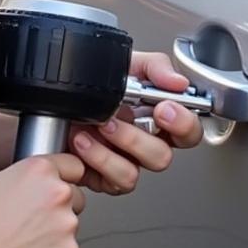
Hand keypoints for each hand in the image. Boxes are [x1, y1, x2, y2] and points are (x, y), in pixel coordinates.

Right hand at [0, 153, 86, 247]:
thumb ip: (18, 176)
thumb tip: (26, 181)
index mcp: (39, 171)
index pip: (73, 165)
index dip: (64, 177)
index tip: (61, 184)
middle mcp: (58, 194)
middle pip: (74, 196)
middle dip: (59, 207)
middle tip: (32, 220)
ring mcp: (67, 224)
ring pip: (71, 225)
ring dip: (56, 232)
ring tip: (24, 242)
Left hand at [70, 50, 202, 194]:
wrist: (59, 98)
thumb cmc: (96, 83)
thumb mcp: (128, 64)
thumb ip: (156, 67)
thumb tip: (178, 83)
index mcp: (159, 120)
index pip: (188, 131)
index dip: (183, 124)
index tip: (164, 108)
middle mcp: (144, 145)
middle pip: (161, 158)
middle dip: (135, 138)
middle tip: (115, 117)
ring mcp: (124, 163)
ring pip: (133, 174)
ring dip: (109, 151)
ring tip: (92, 126)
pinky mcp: (103, 178)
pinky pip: (108, 182)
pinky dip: (93, 160)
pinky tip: (81, 141)